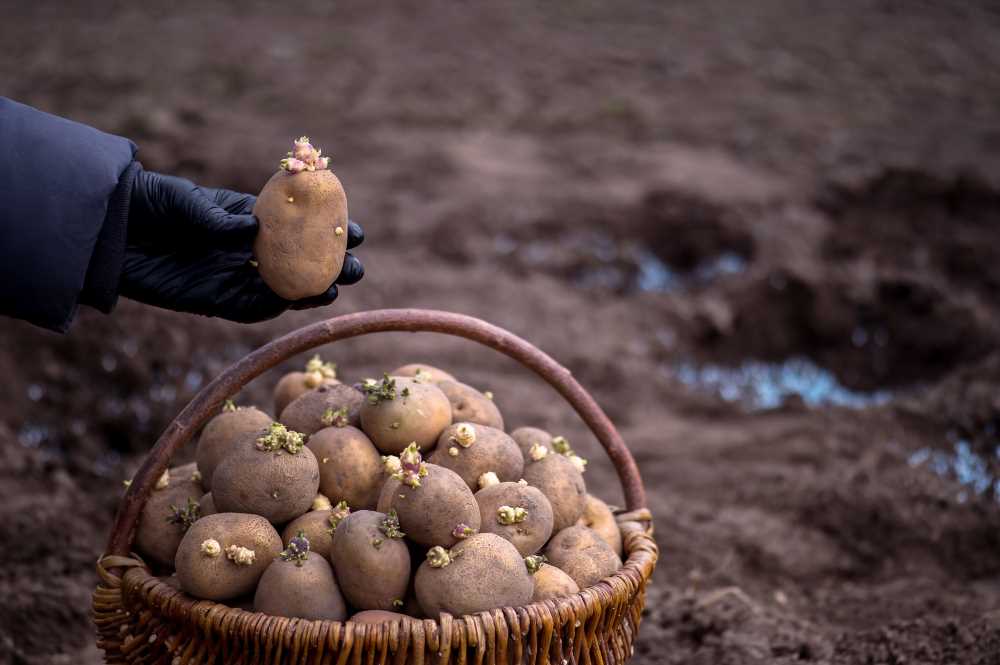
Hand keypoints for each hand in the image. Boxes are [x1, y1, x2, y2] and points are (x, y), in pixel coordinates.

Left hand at [119, 167, 363, 322]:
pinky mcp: (216, 301)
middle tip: (355, 268)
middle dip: (329, 266)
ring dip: (311, 291)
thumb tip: (252, 230)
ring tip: (335, 287)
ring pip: (283, 289)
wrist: (113, 233)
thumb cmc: (153, 204)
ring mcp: (234, 276)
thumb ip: (220, 218)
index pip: (298, 227)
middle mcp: (248, 251)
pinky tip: (297, 300)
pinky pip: (253, 308)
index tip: (354, 231)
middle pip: (299, 262)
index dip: (327, 230)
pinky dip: (276, 306)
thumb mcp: (188, 202)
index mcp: (250, 220)